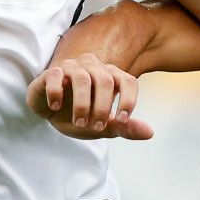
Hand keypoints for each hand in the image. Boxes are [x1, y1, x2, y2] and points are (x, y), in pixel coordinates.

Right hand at [27, 53, 154, 140]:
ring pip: (82, 78)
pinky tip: (56, 107)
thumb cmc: (79, 115)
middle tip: (96, 127)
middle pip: (105, 80)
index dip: (128, 100)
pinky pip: (55, 75)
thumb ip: (124, 128)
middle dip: (102, 107)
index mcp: (111, 77)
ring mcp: (72, 67)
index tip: (121, 120)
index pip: (128, 81)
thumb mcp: (102, 126)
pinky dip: (56, 92)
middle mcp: (94, 68)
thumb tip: (150, 133)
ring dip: (82, 103)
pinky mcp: (52, 71)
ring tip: (79, 122)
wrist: (49, 112)